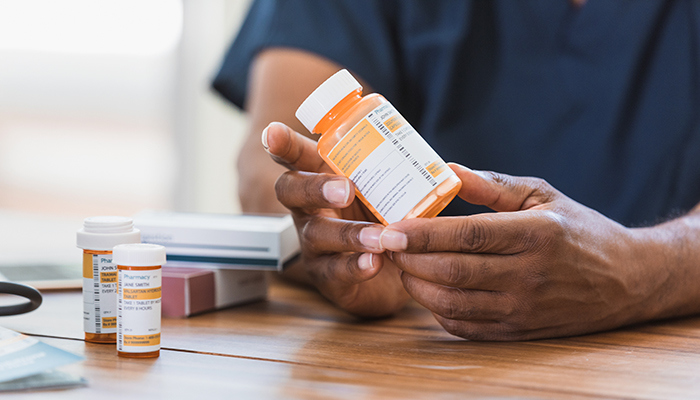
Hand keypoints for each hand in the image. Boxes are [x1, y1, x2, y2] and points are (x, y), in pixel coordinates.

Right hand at [264, 122, 408, 316]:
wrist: (397, 270)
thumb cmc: (386, 216)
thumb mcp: (389, 190)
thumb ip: (401, 173)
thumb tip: (443, 166)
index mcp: (321, 179)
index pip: (296, 157)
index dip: (283, 145)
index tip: (273, 133)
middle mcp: (309, 210)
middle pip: (293, 192)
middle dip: (316, 188)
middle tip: (346, 189)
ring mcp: (314, 245)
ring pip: (317, 235)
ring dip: (348, 234)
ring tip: (379, 238)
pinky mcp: (328, 278)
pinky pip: (334, 273)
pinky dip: (355, 267)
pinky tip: (374, 263)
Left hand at [380, 164, 664, 339]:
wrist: (625, 279)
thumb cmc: (578, 230)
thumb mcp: (542, 195)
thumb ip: (492, 186)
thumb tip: (446, 169)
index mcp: (535, 234)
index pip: (468, 235)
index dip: (423, 234)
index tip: (390, 228)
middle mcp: (529, 275)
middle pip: (452, 271)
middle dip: (409, 259)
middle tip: (385, 245)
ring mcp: (523, 308)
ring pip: (452, 302)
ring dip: (416, 285)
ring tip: (402, 264)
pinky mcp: (519, 330)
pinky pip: (465, 326)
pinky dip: (436, 309)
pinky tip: (428, 289)